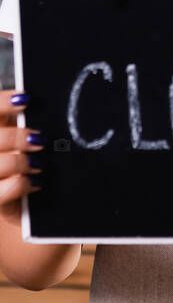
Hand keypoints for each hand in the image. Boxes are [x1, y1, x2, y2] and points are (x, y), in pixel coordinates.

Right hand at [0, 90, 42, 213]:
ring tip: (37, 163)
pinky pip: (10, 187)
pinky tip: (35, 182)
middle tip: (38, 141)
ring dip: (22, 162)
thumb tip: (32, 103)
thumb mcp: (14, 143)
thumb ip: (16, 124)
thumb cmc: (14, 168)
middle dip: (17, 138)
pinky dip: (25, 183)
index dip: (2, 102)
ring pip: (0, 164)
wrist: (12, 203)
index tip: (25, 99)